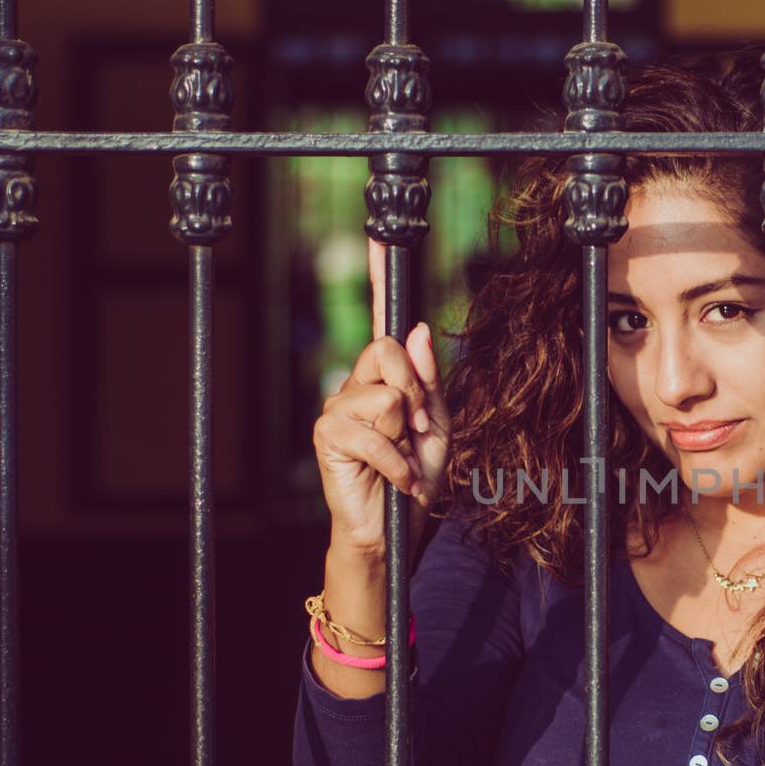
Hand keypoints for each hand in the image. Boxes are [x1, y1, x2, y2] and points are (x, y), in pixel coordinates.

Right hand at [313, 237, 451, 555]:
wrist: (396, 526)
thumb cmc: (415, 476)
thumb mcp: (437, 426)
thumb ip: (429, 381)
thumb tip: (419, 330)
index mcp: (384, 376)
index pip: (382, 319)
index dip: (379, 277)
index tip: (382, 239)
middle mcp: (355, 382)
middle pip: (388, 350)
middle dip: (417, 392)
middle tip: (420, 430)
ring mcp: (336, 406)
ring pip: (385, 393)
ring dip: (407, 431)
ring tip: (404, 458)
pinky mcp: (327, 434)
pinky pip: (374, 429)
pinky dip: (397, 460)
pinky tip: (398, 480)